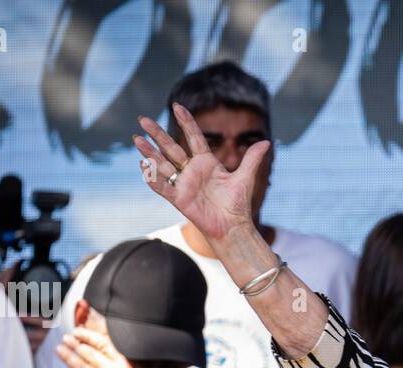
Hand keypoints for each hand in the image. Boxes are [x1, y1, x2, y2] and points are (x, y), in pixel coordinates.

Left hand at [56, 327, 177, 367]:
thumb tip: (183, 360)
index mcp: (127, 362)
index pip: (102, 342)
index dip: (87, 335)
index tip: (78, 331)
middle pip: (86, 352)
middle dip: (73, 344)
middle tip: (66, 339)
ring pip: (78, 367)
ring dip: (67, 357)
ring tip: (60, 350)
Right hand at [133, 103, 268, 245]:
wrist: (233, 227)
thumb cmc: (237, 205)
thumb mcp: (245, 178)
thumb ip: (252, 159)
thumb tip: (266, 142)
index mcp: (207, 163)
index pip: (194, 137)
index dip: (186, 122)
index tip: (177, 105)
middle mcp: (192, 171)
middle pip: (171, 148)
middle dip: (157, 134)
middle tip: (142, 119)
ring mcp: (184, 184)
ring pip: (162, 164)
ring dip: (149, 152)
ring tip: (136, 139)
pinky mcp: (179, 199)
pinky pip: (163, 186)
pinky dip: (152, 178)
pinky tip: (142, 166)